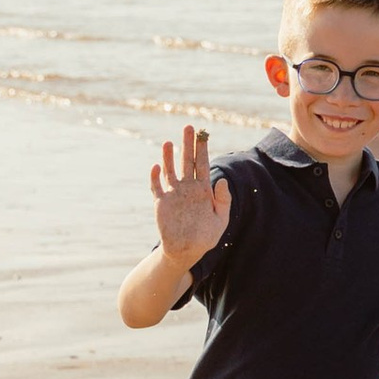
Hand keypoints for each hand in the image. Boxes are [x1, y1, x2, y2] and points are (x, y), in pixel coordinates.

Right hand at [151, 125, 228, 270]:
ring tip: (169, 142)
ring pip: (171, 171)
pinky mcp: (161, 203)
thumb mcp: (220, 220)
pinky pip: (157, 187)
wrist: (186, 251)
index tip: (203, 134)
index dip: (202, 150)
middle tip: (188, 127)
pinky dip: (155, 177)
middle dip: (187, 145)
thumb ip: (223, 200)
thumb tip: (221, 180)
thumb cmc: (205, 237)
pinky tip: (156, 166)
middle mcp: (188, 188)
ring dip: (169, 157)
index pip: (203, 164)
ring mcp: (174, 194)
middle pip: (187, 161)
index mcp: (203, 190)